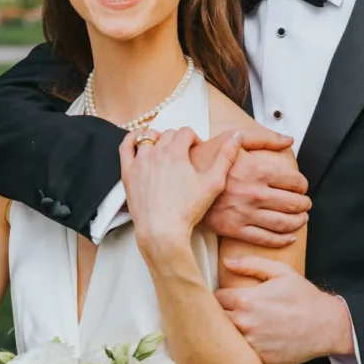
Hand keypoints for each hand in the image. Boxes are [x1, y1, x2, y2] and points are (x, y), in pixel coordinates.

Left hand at [121, 127, 239, 253]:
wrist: (162, 231)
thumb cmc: (188, 209)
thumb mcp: (213, 183)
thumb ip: (226, 157)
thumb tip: (237, 135)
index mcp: (176, 152)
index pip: (186, 132)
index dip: (194, 139)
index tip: (197, 152)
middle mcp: (156, 152)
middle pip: (168, 134)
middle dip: (178, 140)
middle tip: (184, 156)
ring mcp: (139, 161)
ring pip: (148, 137)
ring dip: (158, 139)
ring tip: (165, 150)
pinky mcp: (128, 173)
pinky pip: (126, 146)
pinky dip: (132, 139)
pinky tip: (139, 141)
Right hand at [197, 131, 309, 248]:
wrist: (177, 181)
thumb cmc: (206, 156)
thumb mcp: (232, 138)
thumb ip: (264, 138)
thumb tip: (289, 140)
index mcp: (256, 169)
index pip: (294, 181)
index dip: (302, 185)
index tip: (301, 186)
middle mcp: (254, 193)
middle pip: (293, 203)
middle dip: (304, 204)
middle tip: (305, 203)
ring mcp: (244, 213)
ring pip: (283, 223)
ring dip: (298, 222)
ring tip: (301, 219)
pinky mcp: (234, 229)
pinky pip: (265, 239)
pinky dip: (282, 240)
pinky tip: (289, 237)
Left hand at [218, 255, 354, 363]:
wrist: (326, 326)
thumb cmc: (304, 297)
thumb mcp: (281, 272)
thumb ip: (251, 264)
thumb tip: (226, 262)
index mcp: (246, 300)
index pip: (216, 298)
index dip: (222, 296)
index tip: (229, 297)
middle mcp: (245, 323)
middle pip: (216, 318)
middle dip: (221, 313)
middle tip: (233, 311)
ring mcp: (251, 344)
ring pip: (227, 337)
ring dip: (230, 331)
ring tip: (243, 326)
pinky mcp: (259, 358)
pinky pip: (242, 353)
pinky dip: (244, 347)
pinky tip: (256, 339)